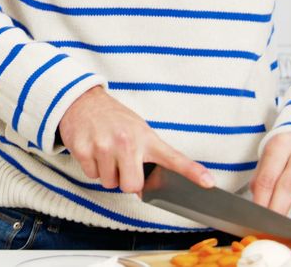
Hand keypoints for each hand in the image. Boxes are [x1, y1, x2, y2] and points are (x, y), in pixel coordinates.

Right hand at [57, 86, 214, 193]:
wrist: (81, 101)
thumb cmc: (113, 118)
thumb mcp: (138, 130)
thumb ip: (147, 156)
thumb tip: (145, 189)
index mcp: (145, 138)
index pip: (173, 157)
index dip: (192, 172)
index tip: (208, 182)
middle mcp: (126, 141)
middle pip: (131, 186)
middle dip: (126, 180)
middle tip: (121, 163)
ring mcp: (103, 146)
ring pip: (109, 183)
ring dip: (107, 173)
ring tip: (105, 151)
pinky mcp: (83, 150)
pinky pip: (91, 175)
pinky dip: (91, 167)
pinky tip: (92, 149)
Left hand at [251, 132, 290, 227]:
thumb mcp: (272, 152)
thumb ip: (263, 176)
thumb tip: (257, 206)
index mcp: (281, 144)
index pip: (268, 177)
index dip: (261, 202)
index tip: (254, 220)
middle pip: (289, 187)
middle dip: (278, 214)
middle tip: (270, 232)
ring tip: (289, 236)